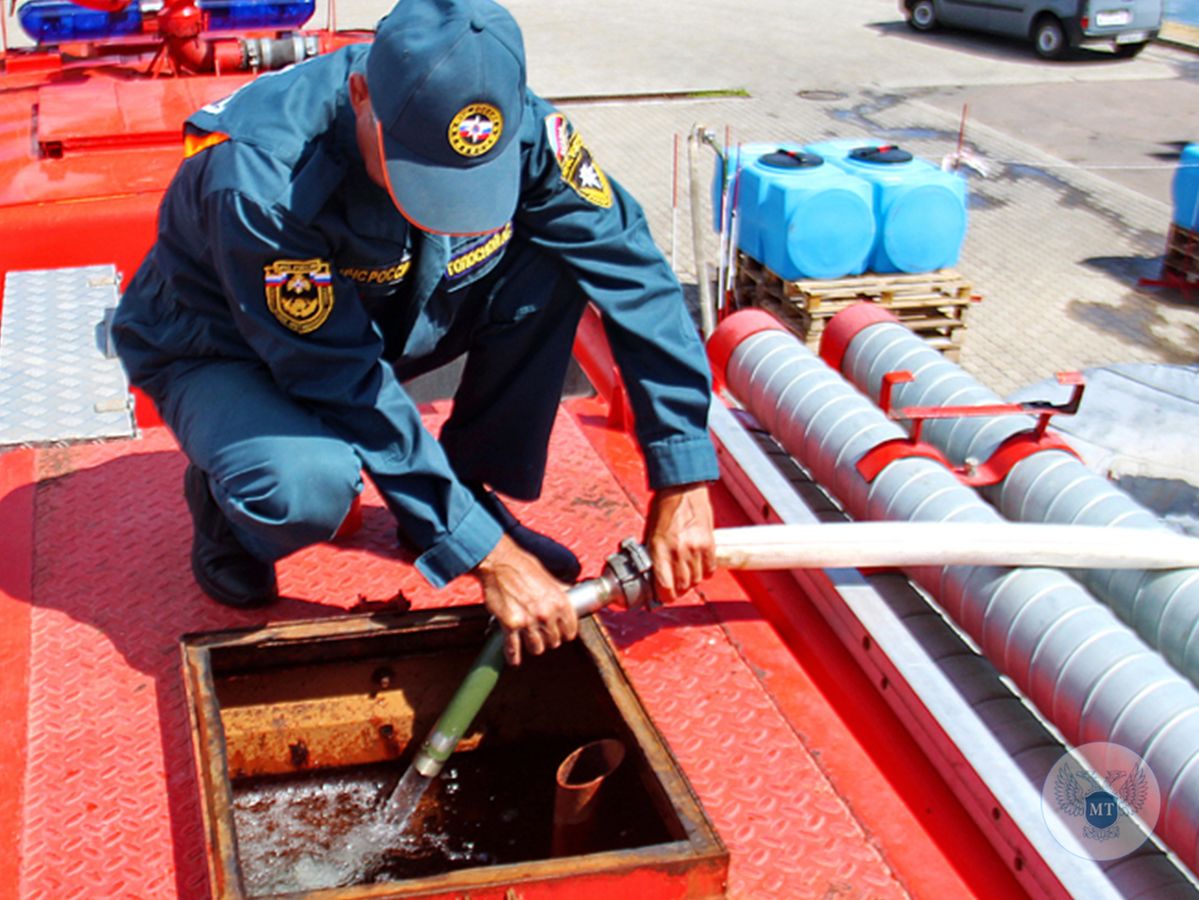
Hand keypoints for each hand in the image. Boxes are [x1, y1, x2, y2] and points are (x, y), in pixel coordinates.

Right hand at [472, 534, 578, 665]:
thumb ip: (560, 591)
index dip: (566, 633)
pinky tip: (514, 659)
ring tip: (530, 641)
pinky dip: (513, 656)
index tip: (562, 633)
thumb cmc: (522, 566)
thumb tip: (571, 593)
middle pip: (554, 642)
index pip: (570, 630)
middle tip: (543, 635)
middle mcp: (546, 614)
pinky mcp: (510, 625)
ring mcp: (528, 621)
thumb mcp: (549, 577)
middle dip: (549, 639)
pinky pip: (513, 647)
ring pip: (537, 648)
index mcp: (560, 602)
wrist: (499, 562)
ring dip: (534, 646)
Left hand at [644, 483, 715, 601]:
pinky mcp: (709, 544)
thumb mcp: (650, 532)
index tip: (664, 596)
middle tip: (675, 587)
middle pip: (682, 586)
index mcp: (659, 548)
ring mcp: (696, 548)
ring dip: (691, 581)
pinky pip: (709, 569)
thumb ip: (653, 554)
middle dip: (678, 590)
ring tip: (686, 575)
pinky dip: (704, 572)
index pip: (664, 585)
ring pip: (696, 580)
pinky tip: (698, 567)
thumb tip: (653, 574)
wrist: (683, 488)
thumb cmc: (664, 506)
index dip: (664, 596)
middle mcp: (678, 551)